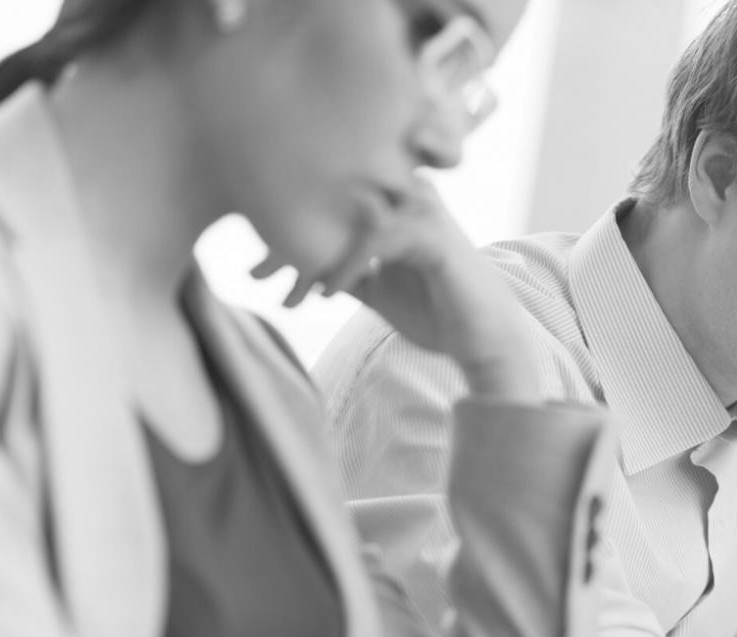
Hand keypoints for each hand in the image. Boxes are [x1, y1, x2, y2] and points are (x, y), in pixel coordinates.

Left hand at [252, 176, 541, 400]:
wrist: (483, 340)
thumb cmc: (436, 312)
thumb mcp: (375, 288)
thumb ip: (345, 269)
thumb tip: (300, 266)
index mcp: (391, 202)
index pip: (326, 203)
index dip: (285, 233)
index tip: (255, 269)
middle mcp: (405, 196)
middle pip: (330, 203)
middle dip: (286, 237)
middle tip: (253, 272)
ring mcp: (421, 210)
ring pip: (347, 218)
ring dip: (311, 254)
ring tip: (284, 290)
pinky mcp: (433, 233)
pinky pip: (375, 240)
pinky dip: (346, 266)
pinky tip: (327, 294)